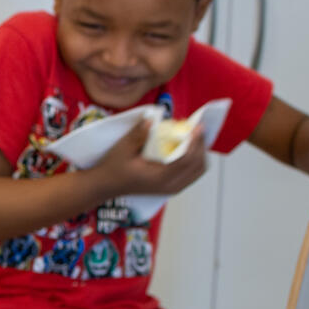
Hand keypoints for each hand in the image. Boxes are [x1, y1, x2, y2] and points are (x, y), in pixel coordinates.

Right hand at [90, 119, 207, 197]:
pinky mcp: (172, 187)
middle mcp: (169, 185)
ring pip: (198, 171)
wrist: (107, 185)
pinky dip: (195, 160)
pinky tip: (189, 147)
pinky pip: (192, 174)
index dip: (195, 142)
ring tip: (194, 137)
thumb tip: (152, 119)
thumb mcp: (123, 149)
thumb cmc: (114, 168)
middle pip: (197, 166)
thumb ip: (138, 134)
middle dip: (201, 146)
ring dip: (200, 153)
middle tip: (197, 129)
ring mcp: (172, 188)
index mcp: (159, 177)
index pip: (186, 160)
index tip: (197, 127)